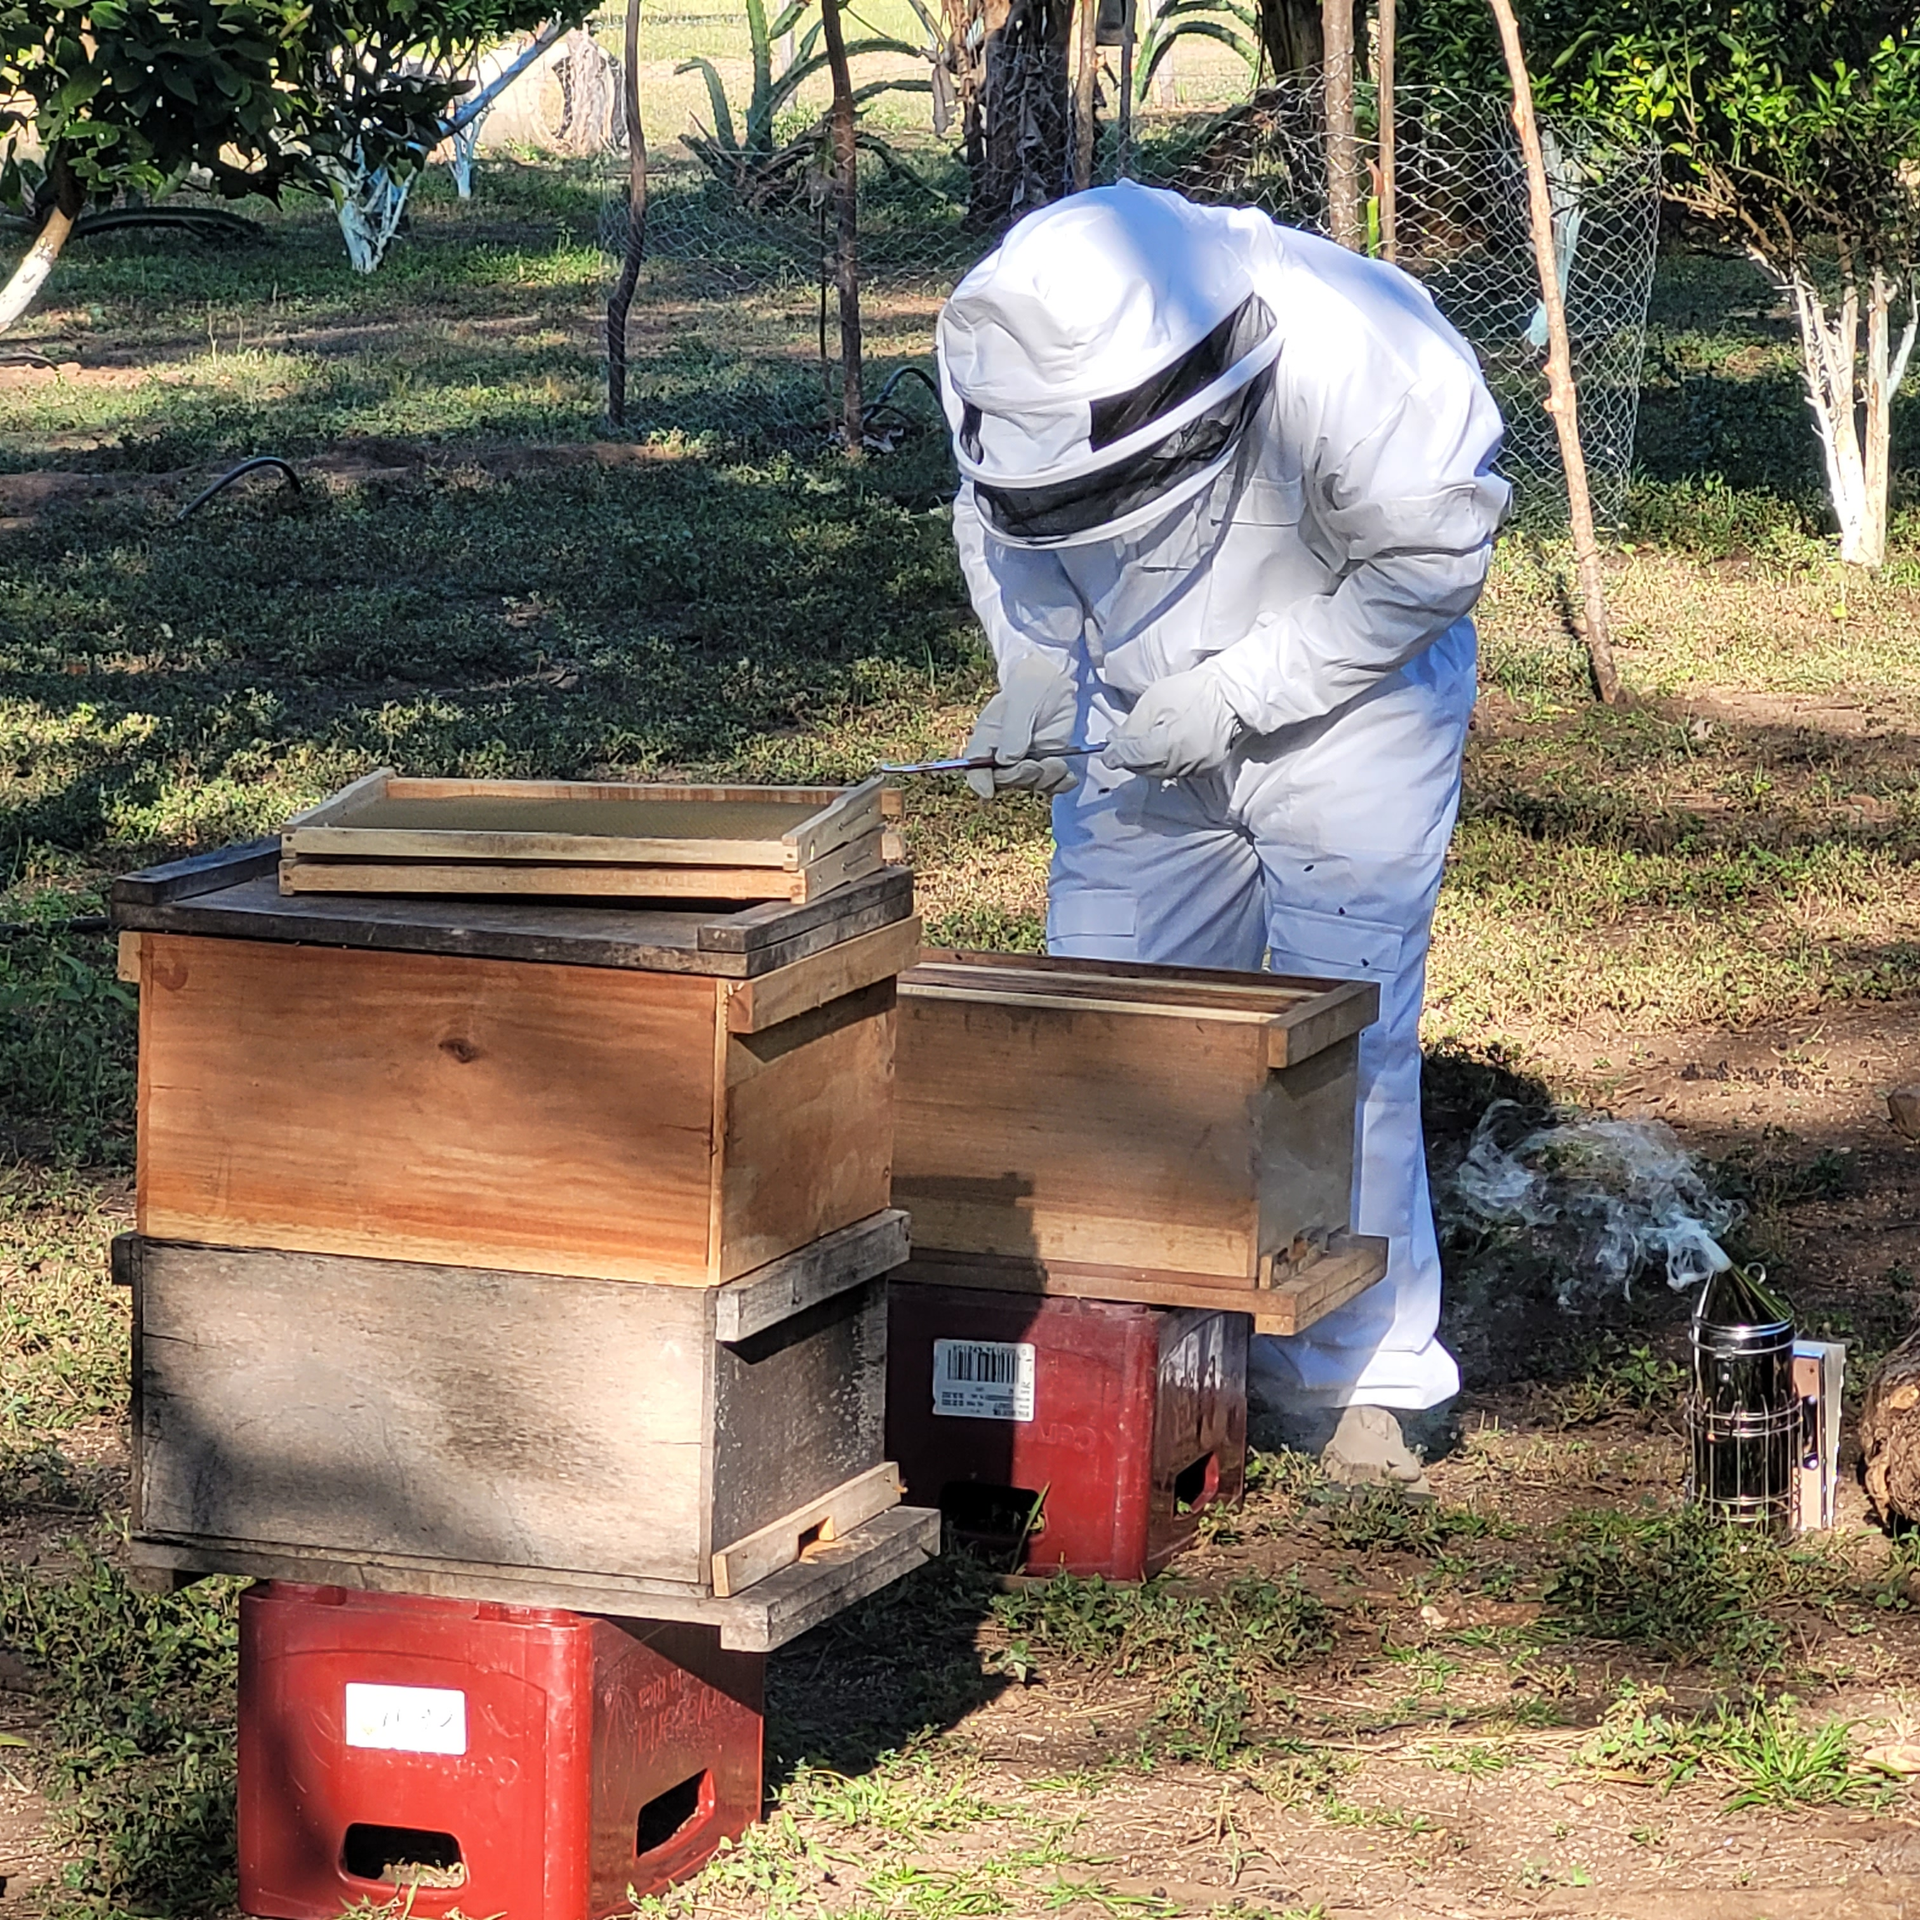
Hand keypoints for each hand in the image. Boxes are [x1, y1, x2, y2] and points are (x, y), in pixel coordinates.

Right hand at [965, 655, 1079, 799]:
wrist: (1055, 680)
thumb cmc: (1030, 686)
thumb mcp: (1021, 703)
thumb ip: (1013, 732)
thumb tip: (1007, 761)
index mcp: (988, 738)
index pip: (974, 767)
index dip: (979, 782)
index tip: (989, 791)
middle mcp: (1003, 754)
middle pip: (1004, 781)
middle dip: (1021, 777)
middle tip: (1037, 765)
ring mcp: (1026, 760)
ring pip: (1029, 785)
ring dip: (1045, 779)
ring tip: (1057, 762)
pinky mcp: (1046, 762)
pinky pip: (1051, 784)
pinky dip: (1061, 784)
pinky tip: (1069, 775)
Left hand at [1100, 664, 1244, 779]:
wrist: (1230, 694)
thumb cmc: (1192, 691)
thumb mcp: (1155, 699)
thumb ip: (1132, 726)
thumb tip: (1115, 744)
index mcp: (1167, 745)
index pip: (1131, 758)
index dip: (1116, 755)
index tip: (1108, 753)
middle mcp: (1183, 763)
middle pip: (1145, 769)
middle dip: (1132, 759)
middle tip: (1124, 746)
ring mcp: (1198, 769)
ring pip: (1162, 773)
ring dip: (1150, 762)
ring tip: (1149, 744)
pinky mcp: (1209, 769)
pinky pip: (1181, 772)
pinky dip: (1170, 763)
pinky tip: (1170, 748)